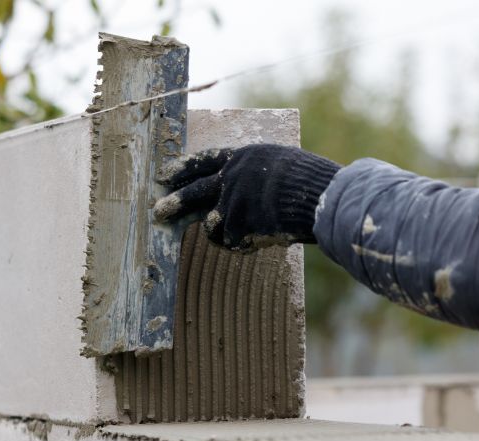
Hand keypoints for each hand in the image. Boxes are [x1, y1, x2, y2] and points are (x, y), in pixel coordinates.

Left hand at [153, 144, 341, 250]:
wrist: (322, 197)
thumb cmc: (310, 183)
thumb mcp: (277, 165)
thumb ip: (251, 175)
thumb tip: (232, 191)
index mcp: (242, 157)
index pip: (203, 161)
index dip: (182, 169)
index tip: (164, 175)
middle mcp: (232, 176)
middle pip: (193, 191)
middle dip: (174, 203)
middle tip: (157, 212)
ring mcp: (233, 200)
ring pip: (211, 224)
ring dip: (222, 234)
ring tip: (244, 234)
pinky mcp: (239, 224)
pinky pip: (231, 243)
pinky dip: (243, 246)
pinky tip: (261, 240)